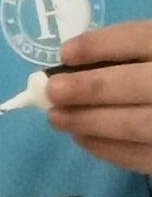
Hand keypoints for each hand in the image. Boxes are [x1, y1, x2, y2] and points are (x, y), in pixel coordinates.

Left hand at [49, 23, 151, 174]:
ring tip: (58, 118)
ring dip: (92, 122)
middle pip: (142, 85)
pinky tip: (83, 138)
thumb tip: (75, 61)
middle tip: (53, 91)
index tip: (67, 52)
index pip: (144, 39)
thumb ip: (132, 52)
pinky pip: (142, 157)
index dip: (104, 44)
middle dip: (93, 89)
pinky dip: (109, 149)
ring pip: (139, 125)